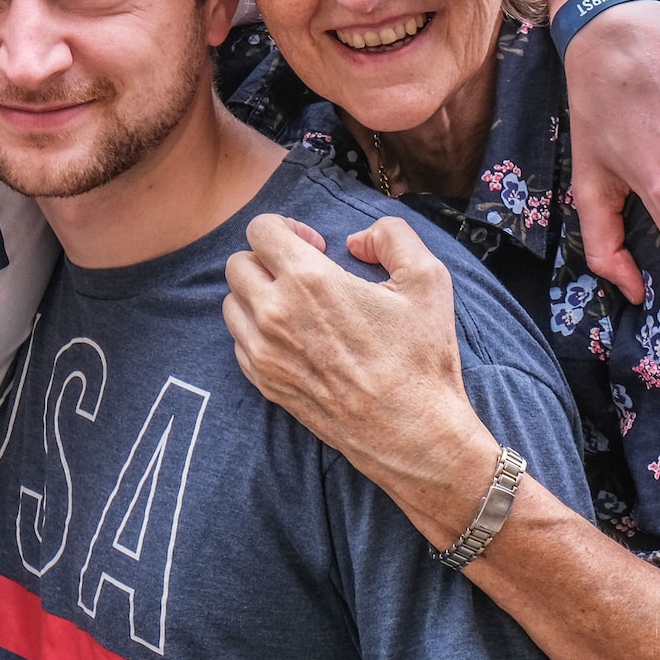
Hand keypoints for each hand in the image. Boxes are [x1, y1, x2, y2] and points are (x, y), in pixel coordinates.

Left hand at [223, 213, 495, 521]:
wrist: (410, 431)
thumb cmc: (420, 358)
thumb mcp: (426, 279)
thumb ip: (391, 236)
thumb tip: (357, 240)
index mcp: (308, 280)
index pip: (260, 229)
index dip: (288, 228)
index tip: (315, 246)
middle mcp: (274, 314)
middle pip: (238, 264)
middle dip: (269, 259)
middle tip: (304, 274)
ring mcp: (263, 352)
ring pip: (232, 303)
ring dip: (258, 294)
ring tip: (296, 305)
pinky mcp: (263, 382)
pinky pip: (239, 342)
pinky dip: (257, 331)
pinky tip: (294, 337)